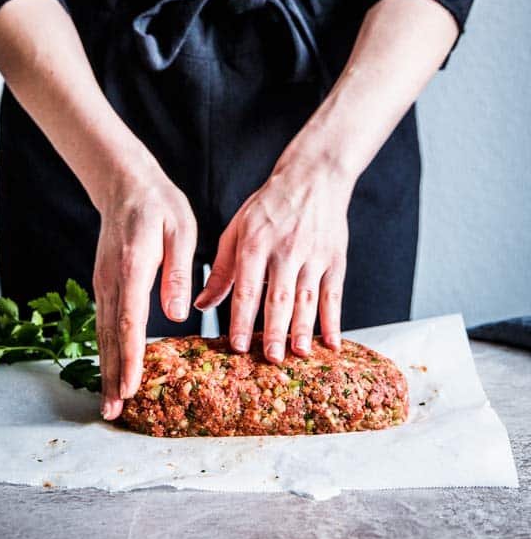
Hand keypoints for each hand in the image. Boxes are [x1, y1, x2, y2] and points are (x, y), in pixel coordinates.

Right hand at [92, 150, 197, 419]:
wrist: (125, 185)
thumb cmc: (159, 205)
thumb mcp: (181, 230)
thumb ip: (177, 271)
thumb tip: (176, 313)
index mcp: (133, 267)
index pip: (129, 321)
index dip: (129, 358)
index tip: (129, 388)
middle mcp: (111, 280)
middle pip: (110, 336)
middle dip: (112, 376)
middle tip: (112, 413)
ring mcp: (103, 282)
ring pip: (103, 333)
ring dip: (105, 368)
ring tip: (109, 403)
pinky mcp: (104, 283)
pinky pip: (104, 322)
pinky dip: (106, 349)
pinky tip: (111, 369)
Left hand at [193, 156, 354, 362]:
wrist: (313, 178)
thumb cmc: (269, 206)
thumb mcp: (238, 230)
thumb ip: (222, 270)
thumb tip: (202, 305)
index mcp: (256, 243)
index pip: (247, 287)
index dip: (241, 318)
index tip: (237, 346)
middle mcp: (285, 250)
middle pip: (279, 297)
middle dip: (275, 331)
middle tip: (270, 360)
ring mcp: (313, 256)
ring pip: (307, 299)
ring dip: (303, 330)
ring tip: (298, 355)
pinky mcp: (335, 260)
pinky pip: (334, 295)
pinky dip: (334, 321)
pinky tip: (332, 344)